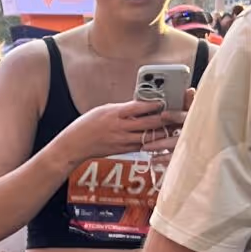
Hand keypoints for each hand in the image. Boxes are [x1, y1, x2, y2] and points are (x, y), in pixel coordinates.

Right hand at [63, 99, 178, 167]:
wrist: (75, 144)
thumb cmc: (88, 124)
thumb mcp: (105, 110)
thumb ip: (123, 109)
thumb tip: (141, 105)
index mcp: (115, 113)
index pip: (138, 107)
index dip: (153, 104)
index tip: (164, 100)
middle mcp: (120, 127)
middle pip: (147, 123)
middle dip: (163, 118)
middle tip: (175, 114)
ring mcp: (122, 141)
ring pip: (147, 137)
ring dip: (161, 132)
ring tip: (172, 127)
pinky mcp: (123, 150)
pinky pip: (141, 146)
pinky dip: (151, 142)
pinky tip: (160, 139)